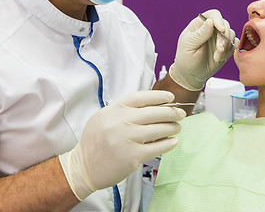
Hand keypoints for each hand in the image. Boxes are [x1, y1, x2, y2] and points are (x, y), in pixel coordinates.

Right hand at [59, 90, 184, 199]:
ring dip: (172, 127)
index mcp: (112, 111)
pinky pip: (157, 147)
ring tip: (177, 127)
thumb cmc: (94, 143)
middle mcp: (119, 122)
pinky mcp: (132, 157)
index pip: (139, 97)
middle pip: (153, 112)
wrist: (83, 168)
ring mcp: (126, 139)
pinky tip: (172, 141)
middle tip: (180, 113)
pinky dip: (168, 144)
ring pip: (158, 129)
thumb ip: (121, 111)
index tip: (170, 97)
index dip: (158, 96)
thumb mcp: (102, 119)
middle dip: (171, 112)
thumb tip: (149, 107)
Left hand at [169, 9, 239, 90]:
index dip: (219, 20)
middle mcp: (210, 29)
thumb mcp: (189, 46)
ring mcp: (219, 38)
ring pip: (231, 34)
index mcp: (199, 25)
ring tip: (216, 57)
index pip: (212, 15)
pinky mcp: (226, 47)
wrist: (191, 75)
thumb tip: (210, 21)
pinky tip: (220, 58)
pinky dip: (231, 50)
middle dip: (224, 37)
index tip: (221, 30)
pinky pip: (235, 44)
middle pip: (225, 24)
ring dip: (226, 46)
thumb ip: (200, 34)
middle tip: (219, 49)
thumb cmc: (186, 59)